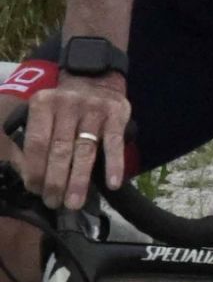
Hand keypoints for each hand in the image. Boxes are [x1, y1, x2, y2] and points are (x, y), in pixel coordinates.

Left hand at [21, 75, 130, 210]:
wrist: (96, 78)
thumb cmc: (64, 106)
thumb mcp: (44, 113)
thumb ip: (34, 138)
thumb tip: (28, 174)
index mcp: (43, 104)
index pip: (36, 143)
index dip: (34, 170)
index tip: (35, 190)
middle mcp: (67, 104)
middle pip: (60, 149)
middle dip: (55, 180)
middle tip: (53, 202)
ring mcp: (93, 108)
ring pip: (84, 149)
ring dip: (79, 180)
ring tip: (74, 203)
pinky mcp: (117, 113)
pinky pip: (114, 143)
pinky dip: (114, 164)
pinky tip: (113, 183)